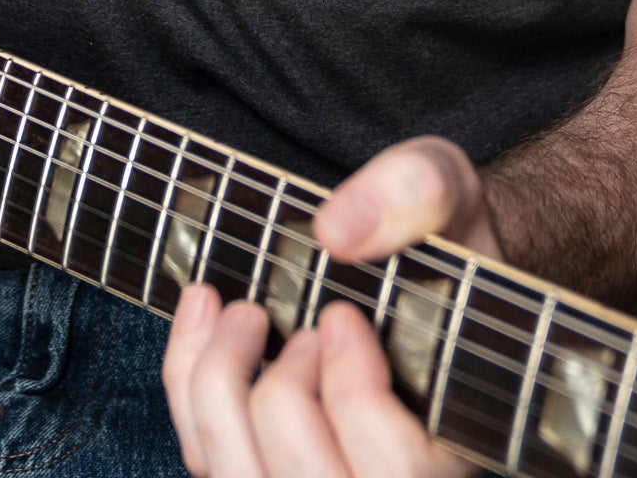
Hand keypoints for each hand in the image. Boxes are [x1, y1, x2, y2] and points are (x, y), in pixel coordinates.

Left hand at [163, 136, 500, 477]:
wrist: (412, 255)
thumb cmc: (436, 231)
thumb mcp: (446, 188)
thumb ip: (414, 193)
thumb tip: (336, 229)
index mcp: (449, 447)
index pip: (398, 466)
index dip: (355, 390)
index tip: (340, 316)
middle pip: (305, 477)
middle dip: (283, 387)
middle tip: (304, 325)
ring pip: (237, 472)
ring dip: (221, 380)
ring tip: (244, 313)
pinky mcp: (258, 464)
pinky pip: (204, 451)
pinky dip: (187, 378)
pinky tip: (204, 310)